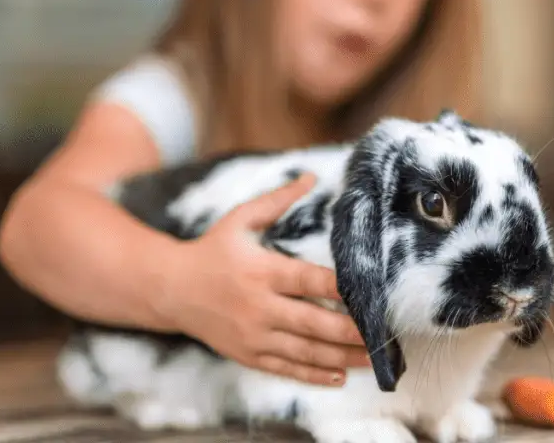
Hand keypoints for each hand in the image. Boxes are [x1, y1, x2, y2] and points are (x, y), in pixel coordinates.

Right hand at [161, 173, 369, 386]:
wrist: (169, 289)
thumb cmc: (212, 250)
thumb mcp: (240, 220)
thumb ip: (277, 200)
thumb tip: (311, 176)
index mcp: (262, 271)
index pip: (309, 281)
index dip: (341, 290)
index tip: (372, 294)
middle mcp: (259, 306)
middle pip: (313, 323)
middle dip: (351, 332)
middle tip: (384, 336)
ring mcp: (253, 335)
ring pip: (305, 352)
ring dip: (341, 358)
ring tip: (373, 360)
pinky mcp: (248, 355)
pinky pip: (286, 369)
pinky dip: (314, 376)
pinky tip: (340, 377)